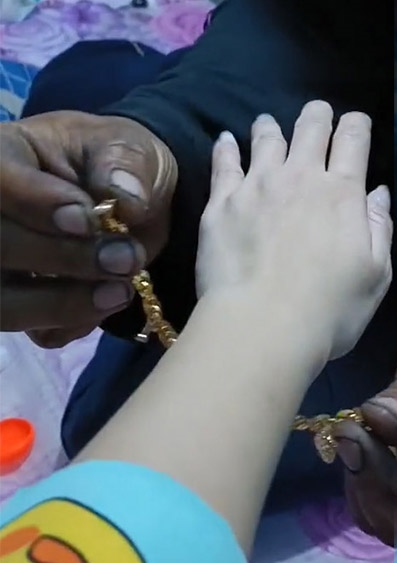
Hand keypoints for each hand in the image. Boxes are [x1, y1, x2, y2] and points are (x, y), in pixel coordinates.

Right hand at [0, 112, 176, 345]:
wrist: (135, 202)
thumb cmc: (120, 164)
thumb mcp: (130, 148)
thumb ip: (126, 164)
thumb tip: (126, 198)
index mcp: (4, 159)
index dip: (35, 204)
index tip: (85, 218)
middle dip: (63, 257)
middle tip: (125, 257)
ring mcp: (1, 266)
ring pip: (3, 301)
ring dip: (63, 302)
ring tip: (121, 290)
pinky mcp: (21, 304)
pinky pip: (35, 330)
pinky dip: (71, 324)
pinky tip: (105, 303)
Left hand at [196, 101, 391, 360]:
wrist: (262, 326)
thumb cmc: (332, 309)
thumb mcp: (377, 274)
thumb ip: (379, 228)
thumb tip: (377, 193)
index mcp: (344, 193)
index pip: (354, 138)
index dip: (357, 124)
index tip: (357, 123)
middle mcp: (301, 177)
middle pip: (310, 127)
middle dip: (318, 115)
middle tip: (319, 114)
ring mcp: (257, 185)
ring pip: (266, 137)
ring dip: (272, 127)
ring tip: (269, 124)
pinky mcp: (221, 202)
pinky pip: (224, 162)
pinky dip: (227, 146)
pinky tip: (226, 140)